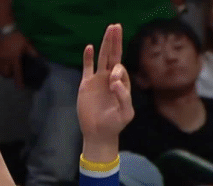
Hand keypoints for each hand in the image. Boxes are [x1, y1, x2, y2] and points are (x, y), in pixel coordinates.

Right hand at [0, 31, 37, 86]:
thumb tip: (39, 59)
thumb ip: (32, 52)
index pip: (17, 73)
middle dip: (9, 74)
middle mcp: (4, 61)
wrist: (1, 27)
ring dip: (2, 71)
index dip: (19, 81)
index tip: (20, 87)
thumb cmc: (15, 36)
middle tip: (12, 69)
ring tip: (5, 67)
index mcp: (14, 59)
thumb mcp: (26, 43)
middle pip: (6, 74)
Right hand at [77, 24, 133, 145]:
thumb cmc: (115, 124)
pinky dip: (88, 58)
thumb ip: (123, 96)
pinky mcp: (86, 85)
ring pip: (102, 58)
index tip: (113, 83)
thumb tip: (114, 80)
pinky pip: (87, 68)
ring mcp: (98, 80)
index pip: (121, 70)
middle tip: (116, 26)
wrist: (98, 133)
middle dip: (115, 42)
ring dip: (105, 44)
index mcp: (122, 84)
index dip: (118, 72)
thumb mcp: (125, 113)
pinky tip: (89, 47)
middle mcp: (110, 79)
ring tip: (109, 29)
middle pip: (114, 56)